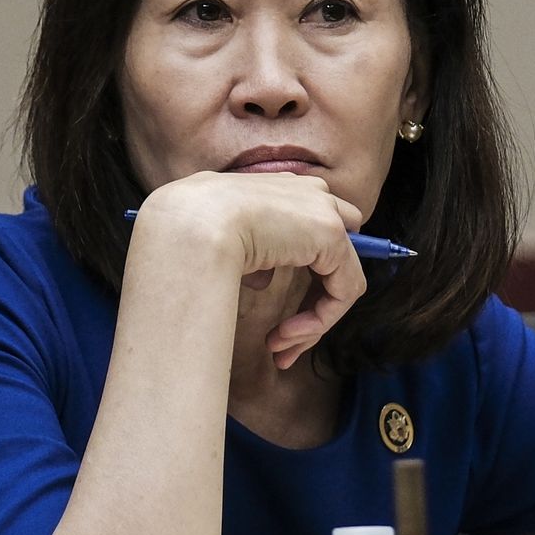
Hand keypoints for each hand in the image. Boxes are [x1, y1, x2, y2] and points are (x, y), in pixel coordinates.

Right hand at [132, 172, 365, 368]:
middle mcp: (307, 192)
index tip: (280, 310)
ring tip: (279, 346)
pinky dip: (320, 320)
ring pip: (342, 276)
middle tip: (284, 337)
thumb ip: (252, 255)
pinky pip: (345, 289)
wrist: (190, 224)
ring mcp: (324, 210)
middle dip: (317, 299)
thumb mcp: (222, 240)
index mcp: (279, 188)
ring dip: (314, 320)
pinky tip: (285, 335)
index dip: (303, 272)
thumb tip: (262, 278)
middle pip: (335, 252)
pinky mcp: (332, 235)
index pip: (309, 230)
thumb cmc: (190, 231)